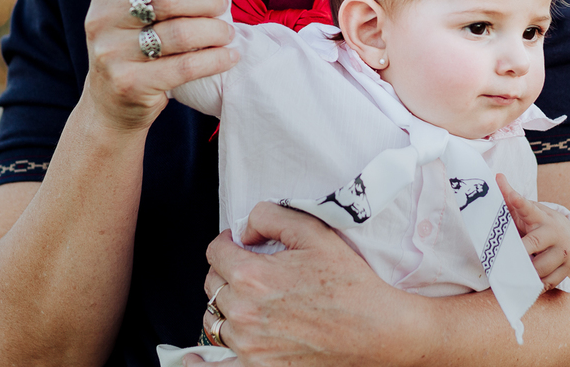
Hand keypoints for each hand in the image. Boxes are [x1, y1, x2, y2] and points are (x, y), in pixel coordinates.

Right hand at [83, 0, 238, 132]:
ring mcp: (112, 52)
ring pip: (180, 33)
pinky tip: (230, 57)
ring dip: (215, 31)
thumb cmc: (136, 48)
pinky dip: (215, 59)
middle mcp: (103, 18)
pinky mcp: (129, 83)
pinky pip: (185, 66)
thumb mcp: (133, 12)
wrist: (110, 104)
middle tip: (224, 7)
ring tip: (227, 34)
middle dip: (206, 0)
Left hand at [196, 203, 413, 366]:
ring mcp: (248, 345)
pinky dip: (200, 363)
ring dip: (224, 307)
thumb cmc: (349, 283)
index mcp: (252, 276)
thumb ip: (270, 217)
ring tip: (246, 302)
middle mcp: (243, 312)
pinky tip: (193, 358)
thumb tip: (243, 229)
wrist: (376, 331)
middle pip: (213, 284)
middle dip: (228, 272)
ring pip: (214, 319)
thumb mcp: (314, 233)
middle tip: (252, 271)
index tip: (240, 244)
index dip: (228, 243)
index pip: (216, 252)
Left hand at [497, 173, 569, 291]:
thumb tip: (497, 177)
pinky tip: (524, 284)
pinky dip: (534, 285)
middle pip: (532, 244)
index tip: (510, 195)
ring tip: (510, 273)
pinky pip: (547, 282)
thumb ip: (510, 197)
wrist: (566, 234)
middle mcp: (554, 233)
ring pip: (539, 267)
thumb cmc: (537, 222)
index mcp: (540, 216)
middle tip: (500, 259)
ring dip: (523, 272)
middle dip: (517, 252)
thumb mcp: (526, 210)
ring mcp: (563, 252)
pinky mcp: (566, 269)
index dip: (518, 201)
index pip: (528, 207)